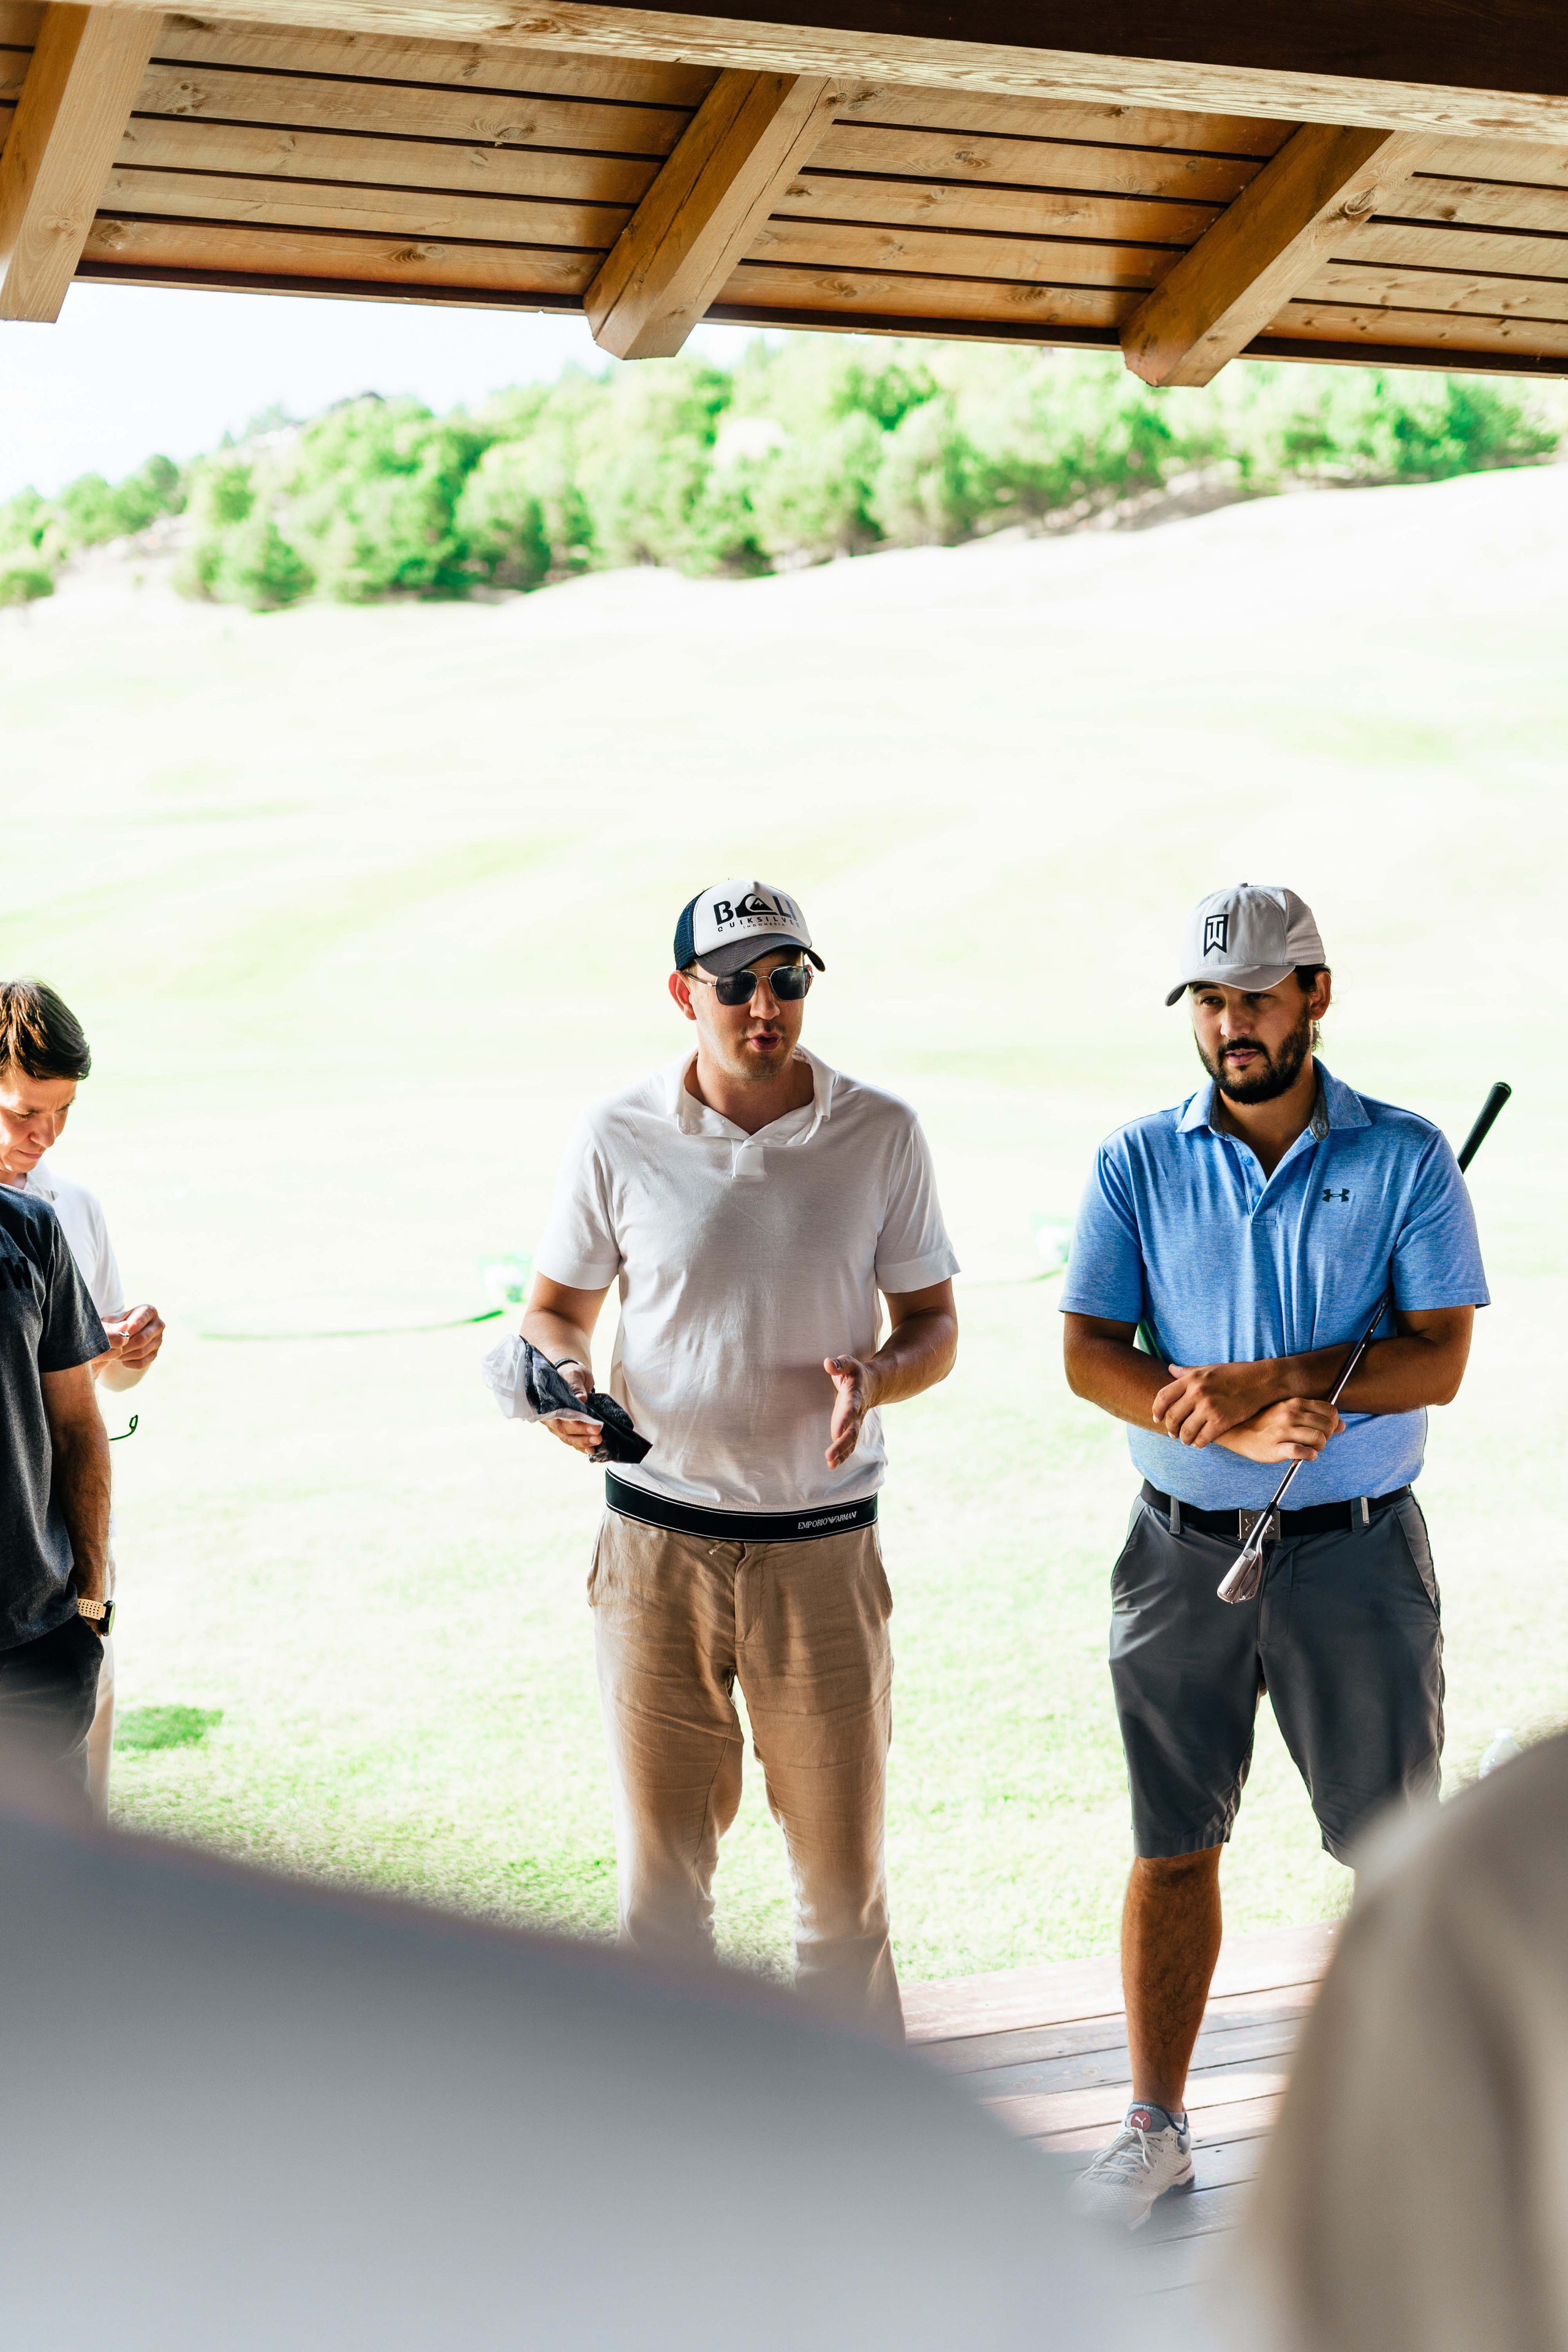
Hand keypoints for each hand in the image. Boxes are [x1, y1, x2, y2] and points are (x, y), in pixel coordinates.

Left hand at [103, 1303, 164, 1370]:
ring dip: (125, 1355)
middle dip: (124, 1346)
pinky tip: (121, 1360)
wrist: (121, 1334)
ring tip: (114, 1354)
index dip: (123, 1333)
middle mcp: (158, 1324)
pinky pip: (142, 1363)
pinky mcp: (155, 1353)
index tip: (112, 1338)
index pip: (137, 1324)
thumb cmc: (115, 1323)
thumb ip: (114, 1324)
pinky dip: (129, 1363)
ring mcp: (158, 1340)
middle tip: (111, 1349)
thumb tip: (122, 1329)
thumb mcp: (112, 1320)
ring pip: (142, 1352)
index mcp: (149, 1311)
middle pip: (142, 1339)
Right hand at [542, 1360, 602, 1458]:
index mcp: (548, 1402)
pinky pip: (571, 1440)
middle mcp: (550, 1416)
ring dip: (583, 1442)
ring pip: (567, 1437)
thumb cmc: (571, 1374)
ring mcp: (556, 1424)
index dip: (576, 1423)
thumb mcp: (574, 1374)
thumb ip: (576, 1386)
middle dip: (581, 1434)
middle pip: (563, 1429)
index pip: (560, 1416)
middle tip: (598, 1434)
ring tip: (598, 1442)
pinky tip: (591, 1450)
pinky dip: (581, 1446)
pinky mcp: (565, 1428)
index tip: (594, 1426)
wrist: (571, 1377)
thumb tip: (581, 1398)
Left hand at [824, 1354, 876, 1469]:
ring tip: (830, 1463)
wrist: (874, 1383)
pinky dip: (843, 1453)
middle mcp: (858, 1412)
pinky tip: (833, 1464)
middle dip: (841, 1444)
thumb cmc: (856, 1373)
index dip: (844, 1420)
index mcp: (856, 1395)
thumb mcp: (848, 1363)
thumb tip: (828, 1363)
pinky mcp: (852, 1427)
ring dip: (842, 1452)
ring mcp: (856, 1421)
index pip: (850, 1409)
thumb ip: (839, 1365)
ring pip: (851, 1439)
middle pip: (852, 1431)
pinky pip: (850, 1442)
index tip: (836, 1433)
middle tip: (829, 1456)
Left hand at [1152, 1359, 1281, 1446]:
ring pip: (1186, 1431)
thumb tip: (1169, 1369)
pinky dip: (1198, 1443)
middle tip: (1172, 1433)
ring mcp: (1209, 1408)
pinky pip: (1203, 1438)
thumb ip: (1187, 1372)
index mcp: (1191, 1379)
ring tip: (1186, 1440)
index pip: (1163, 1397)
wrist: (1261, 1381)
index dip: (1157, 1410)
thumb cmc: (1235, 1373)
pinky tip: (1199, 1442)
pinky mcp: (1222, 1421)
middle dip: (1170, 1428)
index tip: (1157, 1418)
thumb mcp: (1208, 1369)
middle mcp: (1197, 1393)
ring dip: (1184, 1439)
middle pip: (1172, 1417)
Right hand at [1215, 1399, 1343, 1463]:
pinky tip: (1305, 1456)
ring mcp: (1282, 1431)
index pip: (1330, 1410)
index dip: (1333, 1422)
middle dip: (1328, 1437)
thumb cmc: (1266, 1423)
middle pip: (1327, 1426)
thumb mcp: (1290, 1412)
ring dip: (1319, 1448)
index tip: (1326, 1430)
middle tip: (1318, 1442)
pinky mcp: (1276, 1448)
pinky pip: (1302, 1452)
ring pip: (1318, 1439)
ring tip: (1312, 1449)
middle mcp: (1289, 1414)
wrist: (1238, 1432)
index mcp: (1294, 1403)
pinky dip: (1309, 1456)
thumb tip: (1342, 1425)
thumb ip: (1316, 1416)